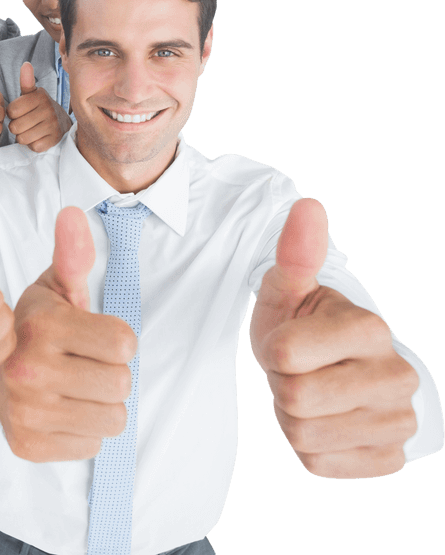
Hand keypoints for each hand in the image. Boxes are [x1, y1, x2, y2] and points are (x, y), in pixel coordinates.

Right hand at [0, 207, 136, 461]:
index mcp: (43, 326)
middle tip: (82, 365)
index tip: (91, 337)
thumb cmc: (33, 329)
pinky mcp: (28, 445)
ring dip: (101, 405)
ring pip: (113, 419)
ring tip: (74, 389)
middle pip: (122, 384)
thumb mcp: (53, 289)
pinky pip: (91, 445)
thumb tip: (72, 213)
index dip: (115, 340)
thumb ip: (72, 256)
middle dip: (110, 373)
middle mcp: (30, 369)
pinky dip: (83, 431)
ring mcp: (28, 411)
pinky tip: (61, 412)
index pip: (125, 344)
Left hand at [6, 62, 69, 152]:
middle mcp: (48, 110)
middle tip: (24, 122)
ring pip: (22, 138)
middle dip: (16, 126)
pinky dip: (32, 144)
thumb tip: (25, 64)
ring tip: (30, 129)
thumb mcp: (32, 94)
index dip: (12, 113)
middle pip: (15, 126)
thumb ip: (26, 81)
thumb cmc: (39, 107)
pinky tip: (37, 137)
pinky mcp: (54, 140)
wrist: (61, 121)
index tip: (19, 111)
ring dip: (22, 136)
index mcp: (40, 97)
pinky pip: (33, 146)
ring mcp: (52, 125)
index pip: (12, 111)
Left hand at [249, 198, 418, 477]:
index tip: (287, 343)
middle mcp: (397, 377)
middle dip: (280, 384)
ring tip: (309, 393)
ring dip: (291, 417)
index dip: (272, 350)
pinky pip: (318, 464)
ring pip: (303, 434)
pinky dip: (308, 447)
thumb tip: (308, 206)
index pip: (284, 354)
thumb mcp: (290, 291)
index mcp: (371, 329)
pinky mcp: (387, 458)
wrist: (337, 372)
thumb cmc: (307, 328)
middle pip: (294, 398)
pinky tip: (324, 422)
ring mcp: (398, 421)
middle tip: (296, 372)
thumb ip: (295, 253)